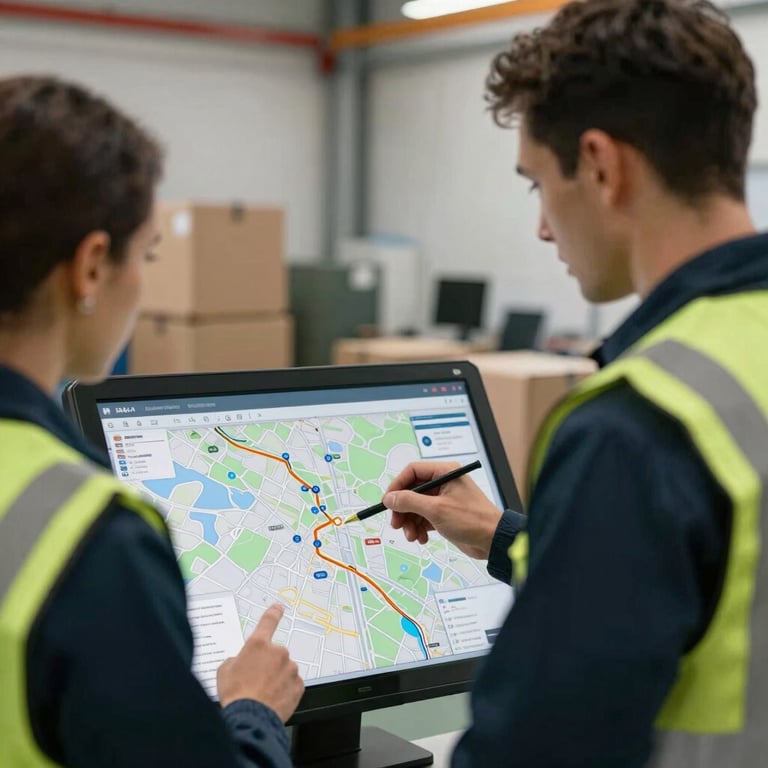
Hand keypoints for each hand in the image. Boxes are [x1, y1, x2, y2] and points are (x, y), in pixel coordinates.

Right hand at [217, 603, 304, 720]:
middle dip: (268, 665)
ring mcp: (290, 668)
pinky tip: (273, 699)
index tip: (279, 607)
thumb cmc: (235, 695)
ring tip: (263, 694)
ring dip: (277, 678)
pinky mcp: (298, 685)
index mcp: (258, 644)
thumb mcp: (224, 671)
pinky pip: (292, 684)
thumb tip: (240, 661)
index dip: (274, 613)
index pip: (268, 621)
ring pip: (284, 670)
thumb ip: (236, 659)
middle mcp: (277, 652)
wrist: (250, 719)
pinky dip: (285, 690)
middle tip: (255, 681)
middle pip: (275, 654)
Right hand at [383, 461, 502, 559]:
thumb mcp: (436, 510)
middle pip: (412, 491)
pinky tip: (422, 538)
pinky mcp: (445, 514)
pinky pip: (424, 518)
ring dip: (410, 522)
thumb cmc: (471, 520)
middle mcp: (443, 483)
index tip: (388, 502)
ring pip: (416, 507)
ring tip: (412, 536)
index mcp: (444, 472)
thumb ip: (409, 502)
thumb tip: (389, 498)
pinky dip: (419, 528)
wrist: (493, 541)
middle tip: (396, 524)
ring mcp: (444, 499)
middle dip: (403, 509)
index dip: (398, 486)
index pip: (413, 471)